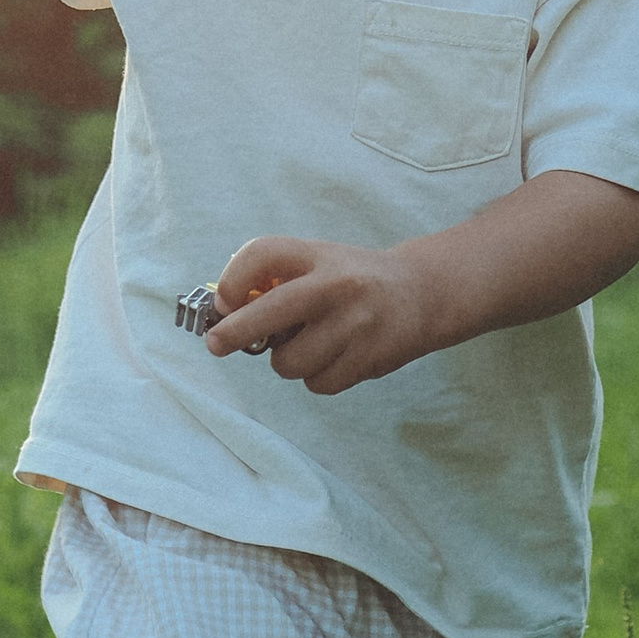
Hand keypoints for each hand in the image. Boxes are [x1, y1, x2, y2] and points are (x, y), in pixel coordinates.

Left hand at [203, 235, 439, 394]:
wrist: (422, 293)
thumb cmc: (354, 280)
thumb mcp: (319, 262)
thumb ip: (277, 280)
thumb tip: (228, 316)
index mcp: (318, 255)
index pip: (262, 254)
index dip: (232, 280)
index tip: (225, 303)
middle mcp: (336, 286)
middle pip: (267, 313)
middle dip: (233, 333)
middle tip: (216, 345)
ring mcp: (354, 324)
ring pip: (288, 362)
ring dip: (288, 360)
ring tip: (311, 344)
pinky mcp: (368, 358)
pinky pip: (316, 383)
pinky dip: (316, 376)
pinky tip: (335, 356)